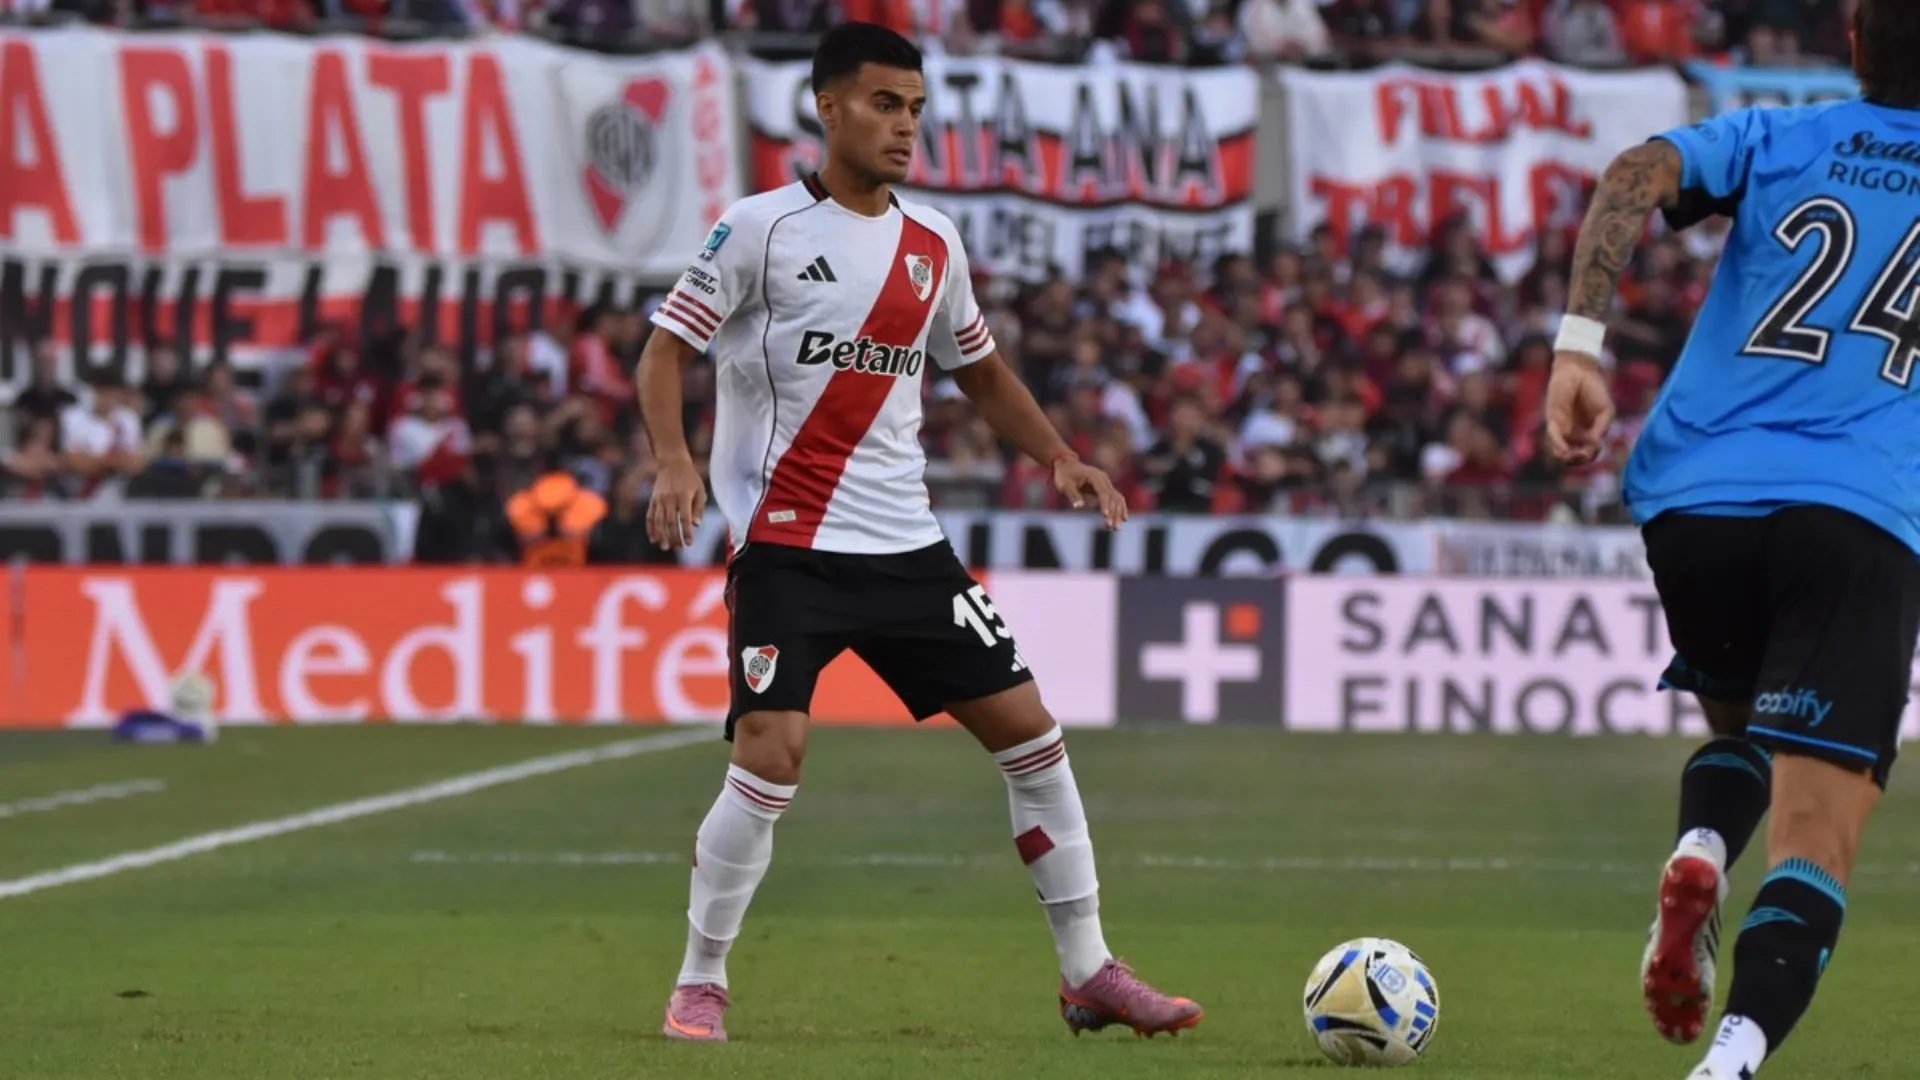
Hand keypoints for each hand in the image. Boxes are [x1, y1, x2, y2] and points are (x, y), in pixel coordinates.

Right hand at [646, 457, 706, 550]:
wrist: (672, 462)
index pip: (684, 518)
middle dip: (673, 537)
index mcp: (684, 496)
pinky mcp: (653, 500)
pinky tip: (653, 539)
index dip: (686, 532)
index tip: (688, 544)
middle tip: (678, 548)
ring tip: (664, 547)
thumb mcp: (700, 490)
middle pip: (670, 522)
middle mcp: (670, 499)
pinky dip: (650, 528)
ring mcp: (659, 499)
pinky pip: (650, 516)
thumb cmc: (690, 478)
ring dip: (661, 536)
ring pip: (658, 521)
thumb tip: (696, 525)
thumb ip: (699, 508)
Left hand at [1053, 455, 1128, 528]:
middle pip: (1113, 497)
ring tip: (1116, 528)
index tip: (1105, 516)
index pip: (1103, 492)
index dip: (1105, 504)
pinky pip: (1115, 499)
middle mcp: (1104, 479)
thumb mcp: (1065, 485)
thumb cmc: (1064, 475)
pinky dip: (1119, 509)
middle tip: (1111, 527)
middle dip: (1113, 513)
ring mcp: (1106, 483)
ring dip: (1118, 513)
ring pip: (1117, 499)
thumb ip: (1072, 495)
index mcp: (1095, 476)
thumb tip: (1079, 507)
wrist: (1066, 465)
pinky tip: (1122, 519)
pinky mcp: (1105, 488)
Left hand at [1545, 352, 1615, 467]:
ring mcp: (1563, 428)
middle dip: (1579, 461)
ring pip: (1560, 451)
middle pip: (1573, 457)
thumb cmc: (1594, 390)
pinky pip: (1554, 436)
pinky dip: (1558, 445)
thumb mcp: (1606, 411)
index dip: (1591, 456)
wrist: (1579, 371)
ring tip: (1573, 455)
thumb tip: (1593, 445)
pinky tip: (1564, 449)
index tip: (1596, 448)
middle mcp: (1574, 433)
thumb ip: (1601, 429)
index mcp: (1588, 433)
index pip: (1588, 453)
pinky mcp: (1553, 419)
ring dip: (1567, 458)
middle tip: (1583, 455)